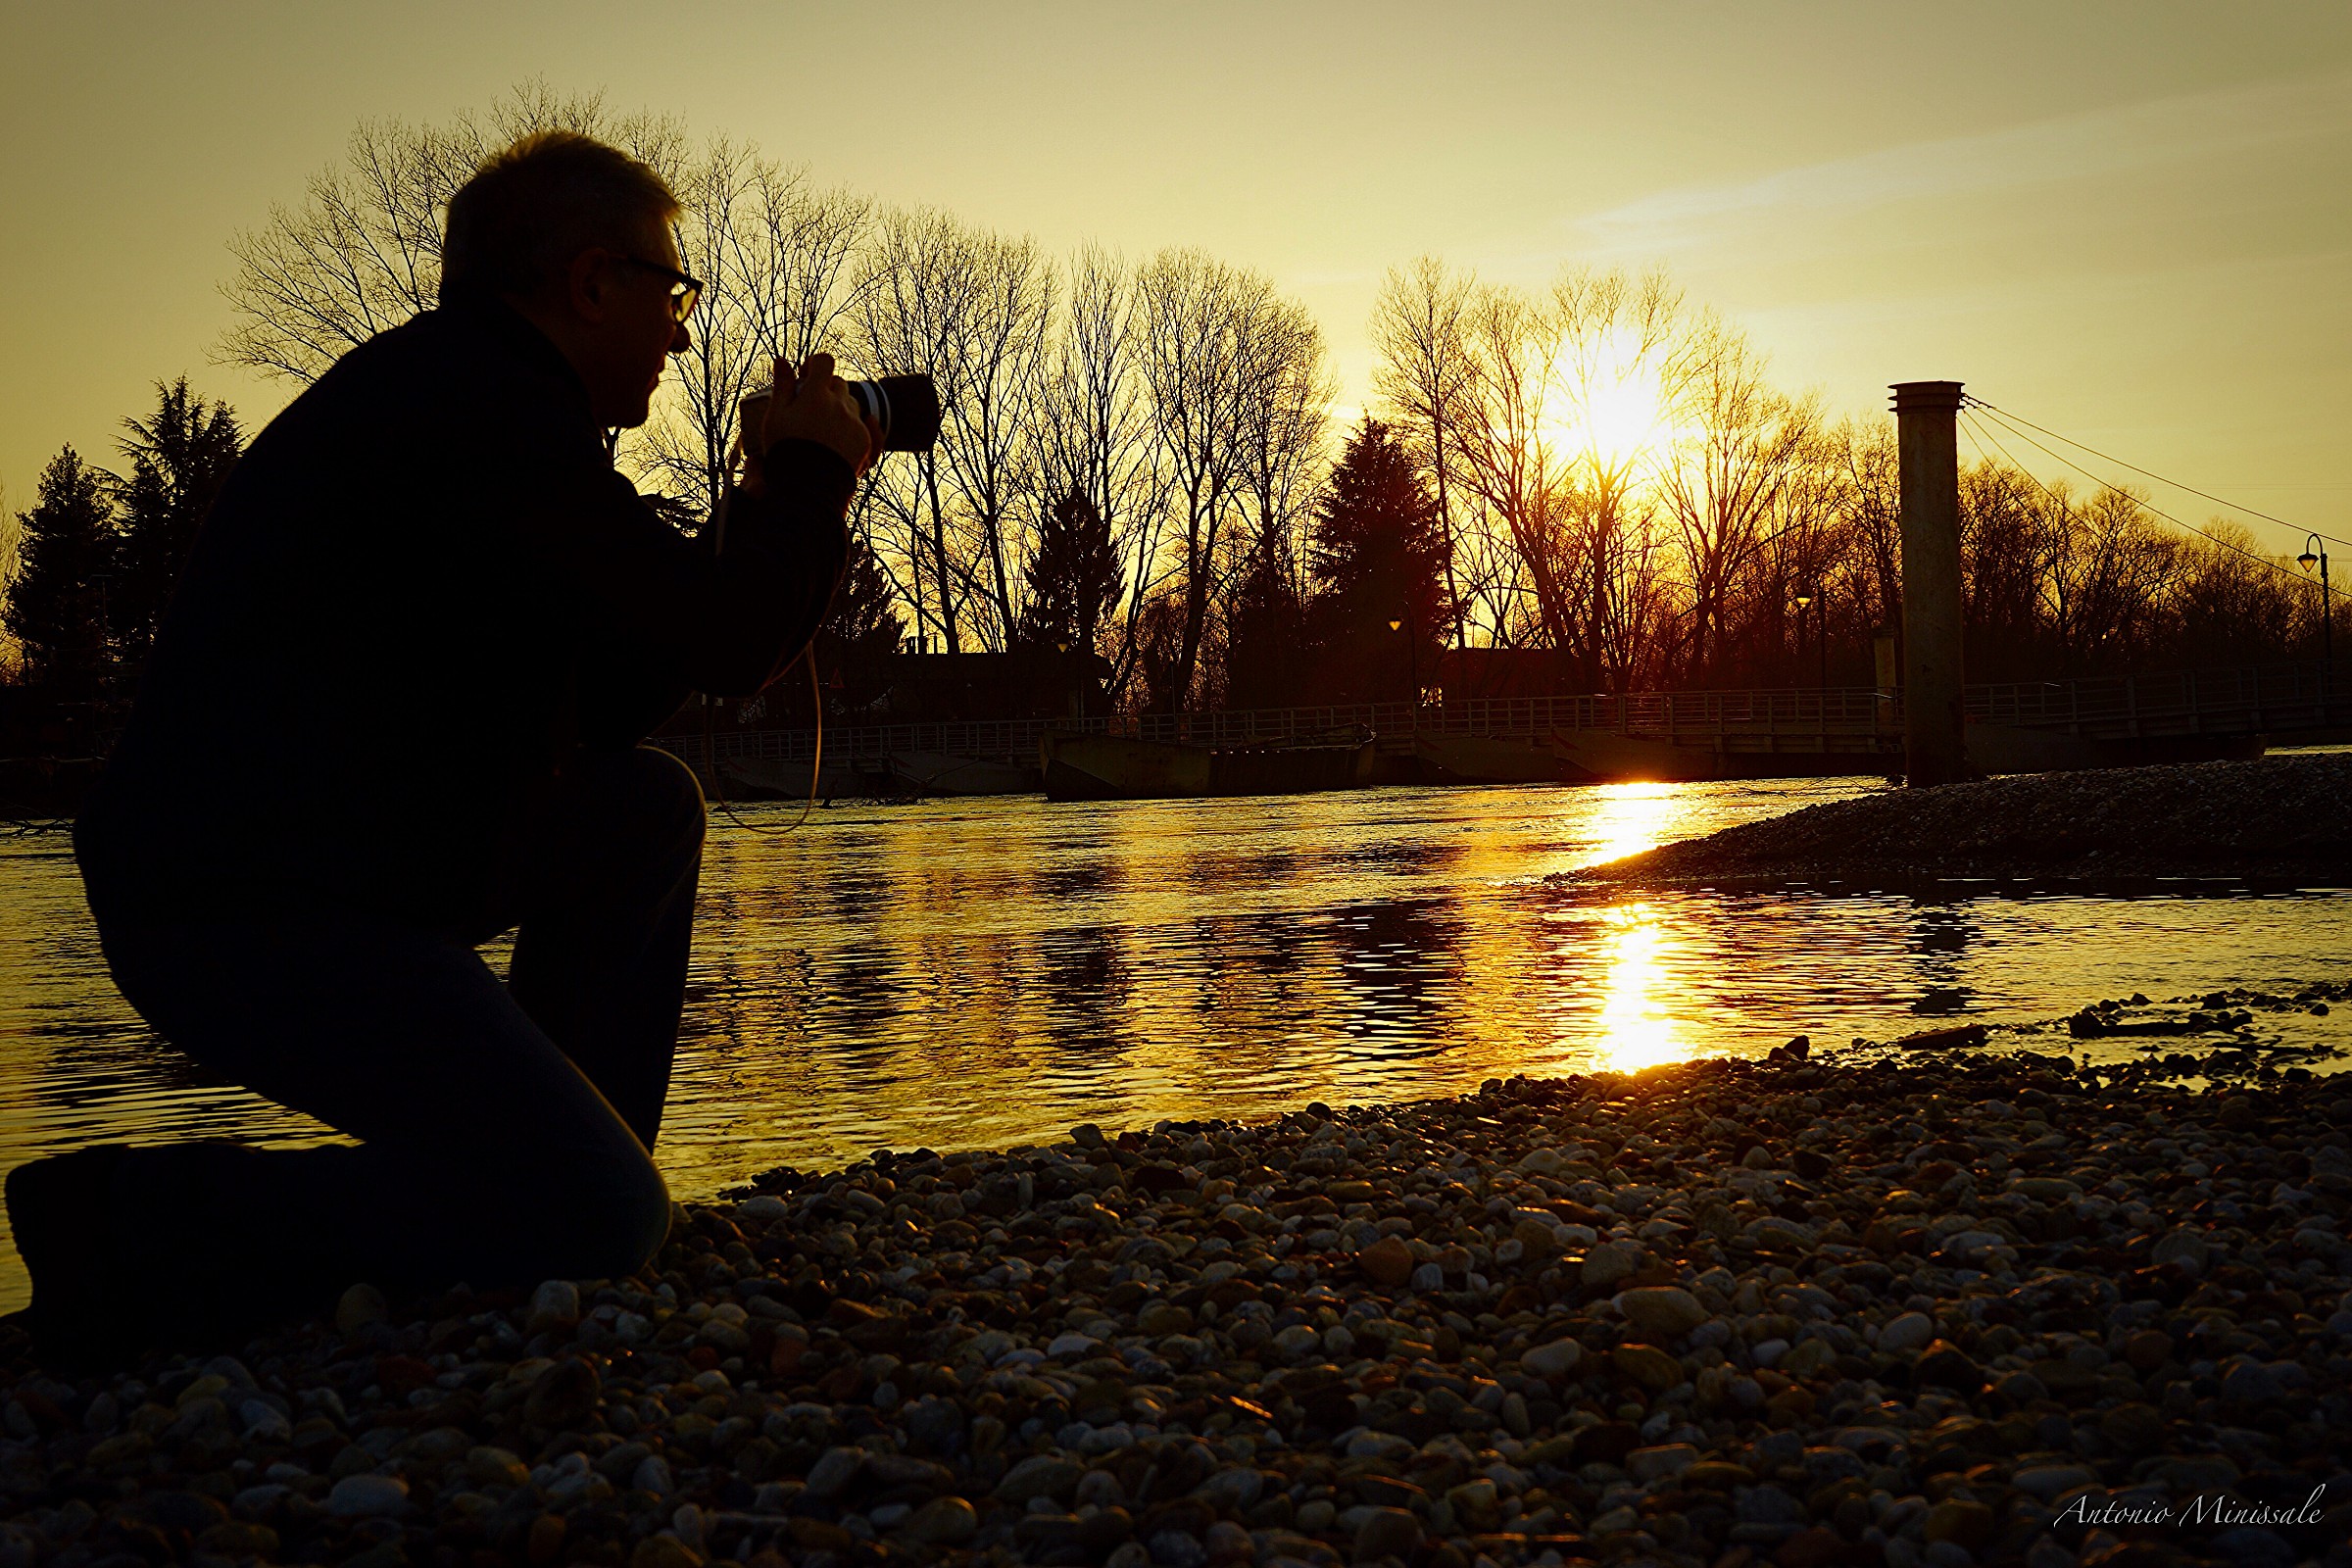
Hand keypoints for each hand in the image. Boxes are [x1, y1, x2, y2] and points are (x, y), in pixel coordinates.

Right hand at [763, 353, 877, 475]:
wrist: (807, 487)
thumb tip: (782, 360)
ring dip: (840, 409)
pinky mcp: (866, 442)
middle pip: (838, 384)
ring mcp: (856, 423)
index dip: (815, 365)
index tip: (806, 376)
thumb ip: (781, 386)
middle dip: (825, 390)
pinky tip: (843, 433)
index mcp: (817, 394)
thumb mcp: (776, 416)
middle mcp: (841, 405)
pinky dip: (855, 427)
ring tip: (822, 429)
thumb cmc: (786, 449)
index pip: (824, 362)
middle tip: (810, 407)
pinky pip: (866, 426)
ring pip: (851, 405)